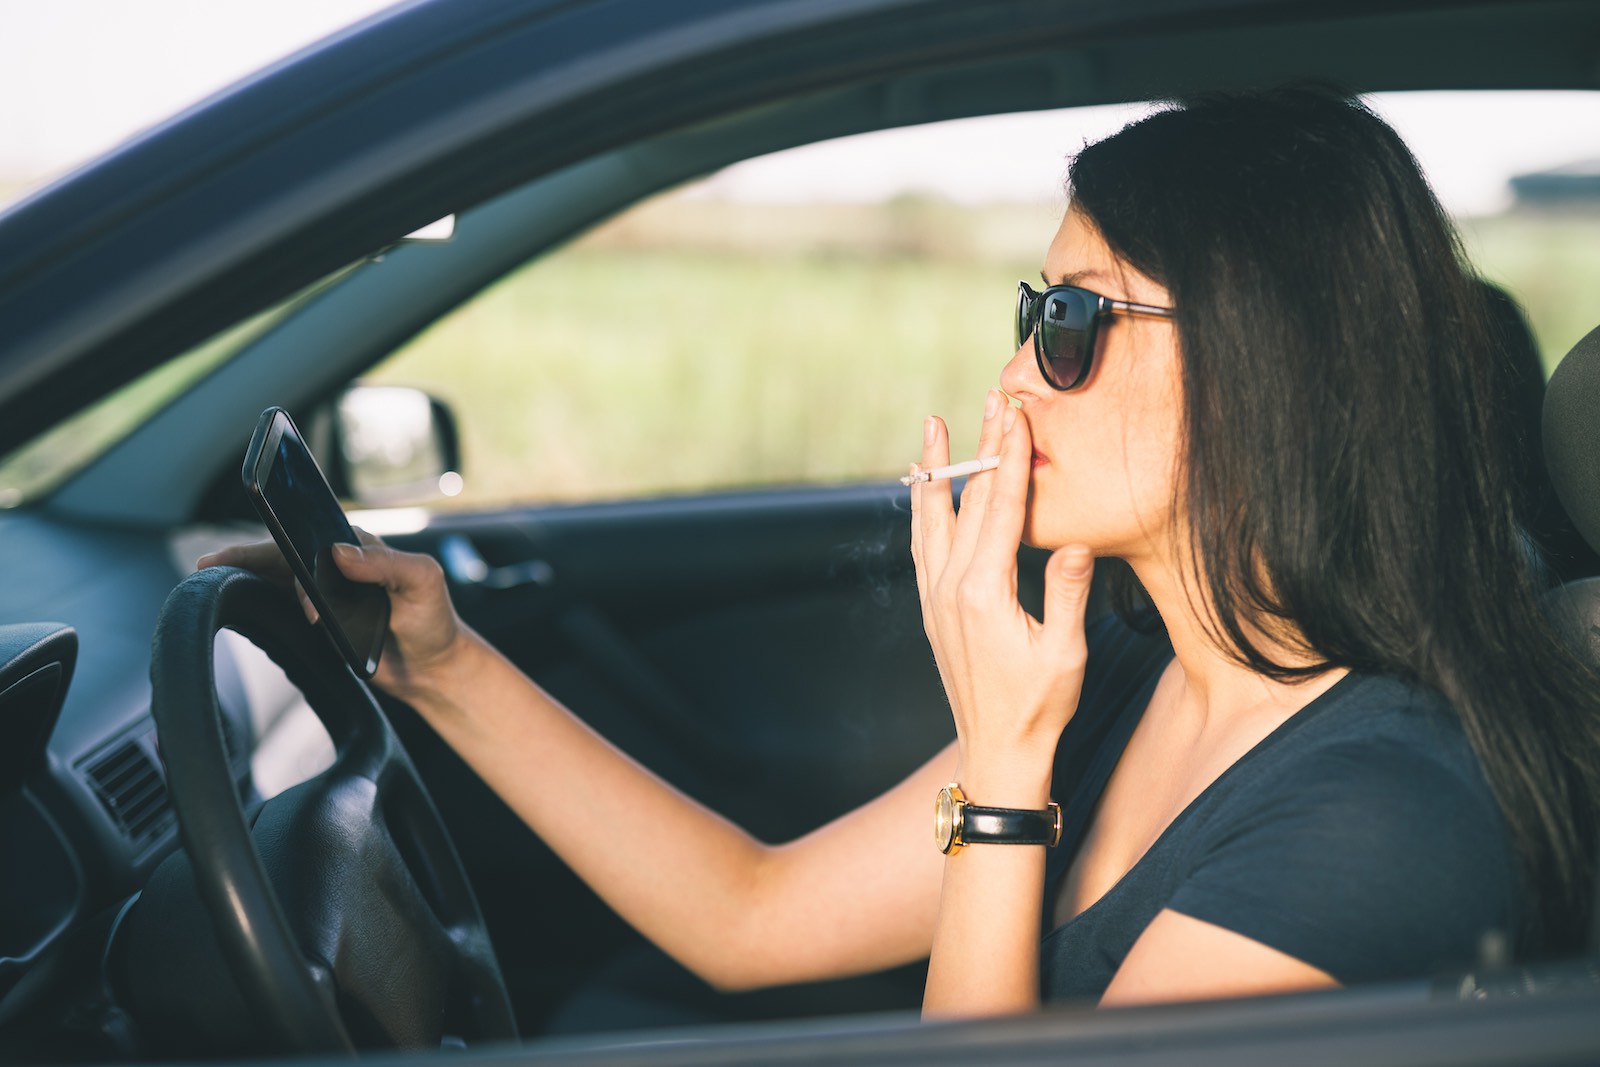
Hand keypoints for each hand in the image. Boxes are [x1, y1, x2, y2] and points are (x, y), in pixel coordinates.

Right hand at [196, 532, 469, 699]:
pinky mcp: (317, 621)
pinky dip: (256, 603)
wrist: (431, 668)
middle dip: (245, 557)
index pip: (312, 537)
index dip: (283, 540)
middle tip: (211, 564)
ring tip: (209, 579)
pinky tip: (234, 605)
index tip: (261, 549)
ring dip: (243, 577)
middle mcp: (336, 565)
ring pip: (275, 579)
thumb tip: (337, 552)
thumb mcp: (423, 582)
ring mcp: (324, 593)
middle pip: (283, 554)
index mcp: (360, 546)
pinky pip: (280, 606)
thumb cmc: (433, 619)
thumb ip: (386, 564)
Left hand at [909, 391, 1095, 805]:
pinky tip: (926, 491)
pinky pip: (924, 545)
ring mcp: (936, 597)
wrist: (997, 752)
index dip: (1010, 454)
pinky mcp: (933, 608)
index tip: (1017, 412)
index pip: (1000, 506)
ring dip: (938, 468)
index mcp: (983, 591)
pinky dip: (925, 509)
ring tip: (933, 425)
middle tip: (992, 398)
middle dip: (982, 444)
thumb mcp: (1065, 653)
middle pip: (967, 500)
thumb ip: (1069, 595)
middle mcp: (950, 587)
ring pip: (932, 517)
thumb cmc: (1038, 708)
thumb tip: (1079, 544)